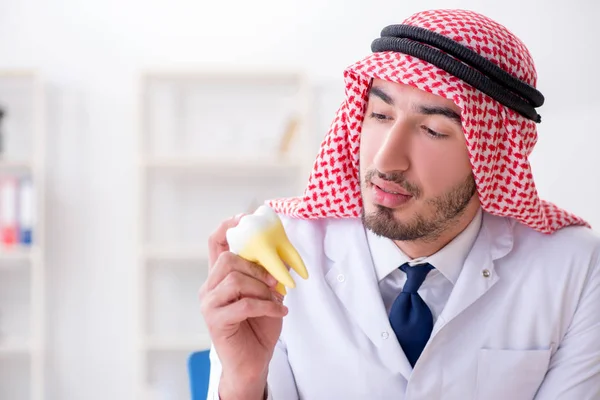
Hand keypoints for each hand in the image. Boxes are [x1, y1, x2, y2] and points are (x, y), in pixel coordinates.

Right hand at [200, 214, 286, 398]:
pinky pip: (244, 304)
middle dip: (256, 267)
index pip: (215, 243)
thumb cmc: (259, 326)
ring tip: (276, 298)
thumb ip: (268, 273)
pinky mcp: (216, 321)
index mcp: (220, 277)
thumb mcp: (268, 293)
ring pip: (234, 280)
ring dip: (262, 288)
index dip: (228, 226)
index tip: (245, 217)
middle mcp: (209, 288)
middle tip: (275, 280)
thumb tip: (283, 251)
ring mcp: (209, 304)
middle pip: (227, 259)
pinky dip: (268, 305)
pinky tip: (281, 310)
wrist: (253, 362)